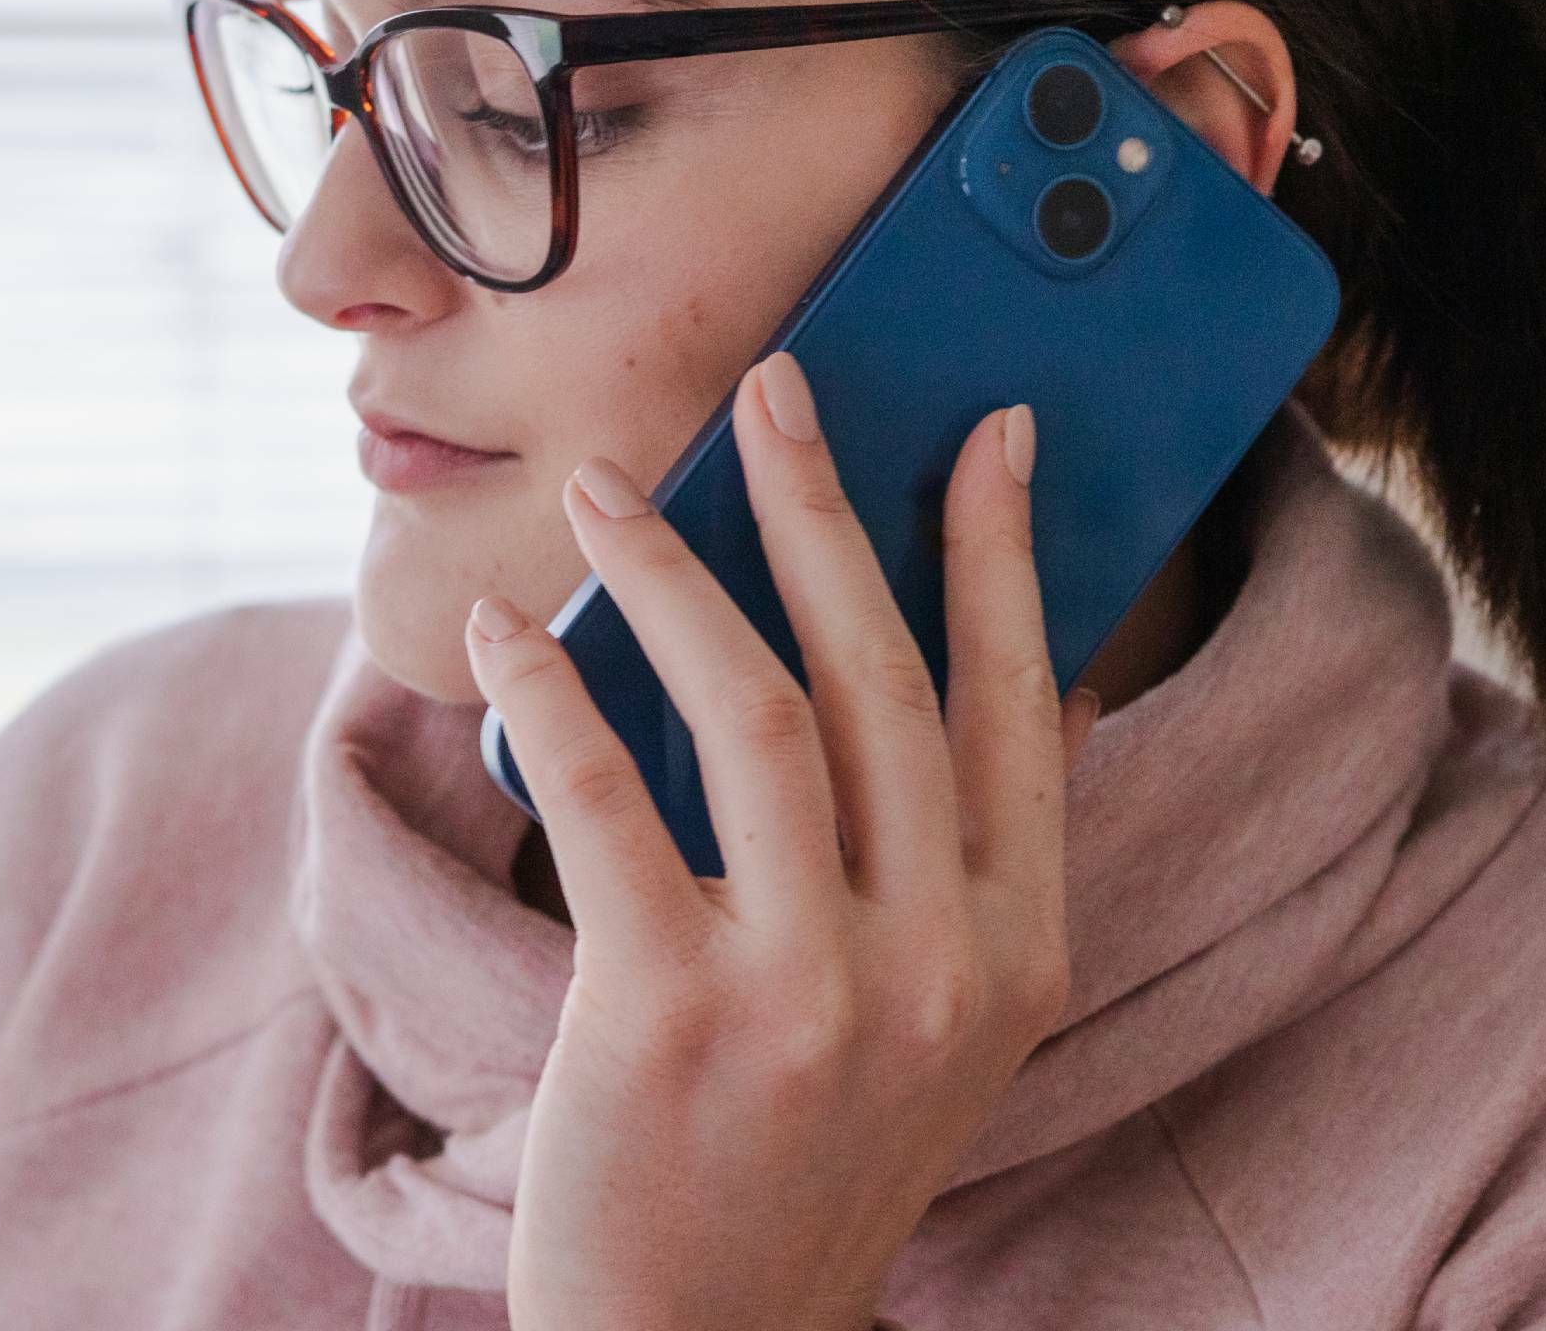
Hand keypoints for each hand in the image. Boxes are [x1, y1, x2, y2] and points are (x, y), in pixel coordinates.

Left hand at [462, 349, 1098, 1330]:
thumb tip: (1039, 678)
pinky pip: (606, 797)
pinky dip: (551, 689)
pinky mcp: (668, 1017)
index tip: (985, 429)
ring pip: (760, 709)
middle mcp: (941, 965)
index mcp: (1021, 951)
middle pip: (889, 673)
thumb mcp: (952, 1026)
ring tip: (604, 491)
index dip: (1006, 552)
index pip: (1023, 704)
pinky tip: (505, 634)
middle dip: (828, 506)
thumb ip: (990, 861)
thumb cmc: (809, 1156)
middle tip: (776, 388)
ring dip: (675, 572)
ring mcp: (811, 995)